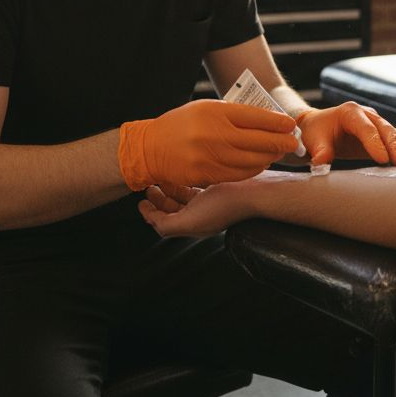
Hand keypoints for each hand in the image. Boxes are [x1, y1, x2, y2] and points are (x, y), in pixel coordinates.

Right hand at [118, 99, 298, 189]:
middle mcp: (214, 134)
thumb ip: (233, 114)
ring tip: (277, 153)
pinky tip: (260, 164)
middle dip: (280, 142)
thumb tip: (267, 120)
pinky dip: (253, 169)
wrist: (151, 147)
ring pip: (251, 161)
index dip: (277, 122)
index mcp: (215, 112)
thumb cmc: (182, 124)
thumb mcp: (205, 108)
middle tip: (293, 142)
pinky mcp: (206, 175)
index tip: (290, 124)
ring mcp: (210, 157)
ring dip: (269, 158)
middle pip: (258, 141)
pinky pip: (238, 174)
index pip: (256, 117)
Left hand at [138, 181, 253, 237]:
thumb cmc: (224, 206)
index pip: (165, 223)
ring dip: (171, 189)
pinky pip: (196, 187)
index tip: (140, 201)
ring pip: (184, 198)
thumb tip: (152, 221)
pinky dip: (185, 182)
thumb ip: (167, 225)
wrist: (255, 192)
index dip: (150, 213)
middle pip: (173, 210)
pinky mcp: (219, 189)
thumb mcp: (190, 221)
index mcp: (194, 225)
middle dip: (159, 200)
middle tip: (149, 187)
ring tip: (162, 177)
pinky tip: (183, 171)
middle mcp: (202, 215)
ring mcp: (211, 202)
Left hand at [297, 102, 395, 167]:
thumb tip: (321, 164)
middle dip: (395, 147)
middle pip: (386, 129)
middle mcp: (368, 115)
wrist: (320, 127)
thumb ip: (320, 151)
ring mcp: (378, 124)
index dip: (375, 143)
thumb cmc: (316, 133)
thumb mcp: (314, 141)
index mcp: (350, 112)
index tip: (383, 160)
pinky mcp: (383, 135)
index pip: (365, 128)